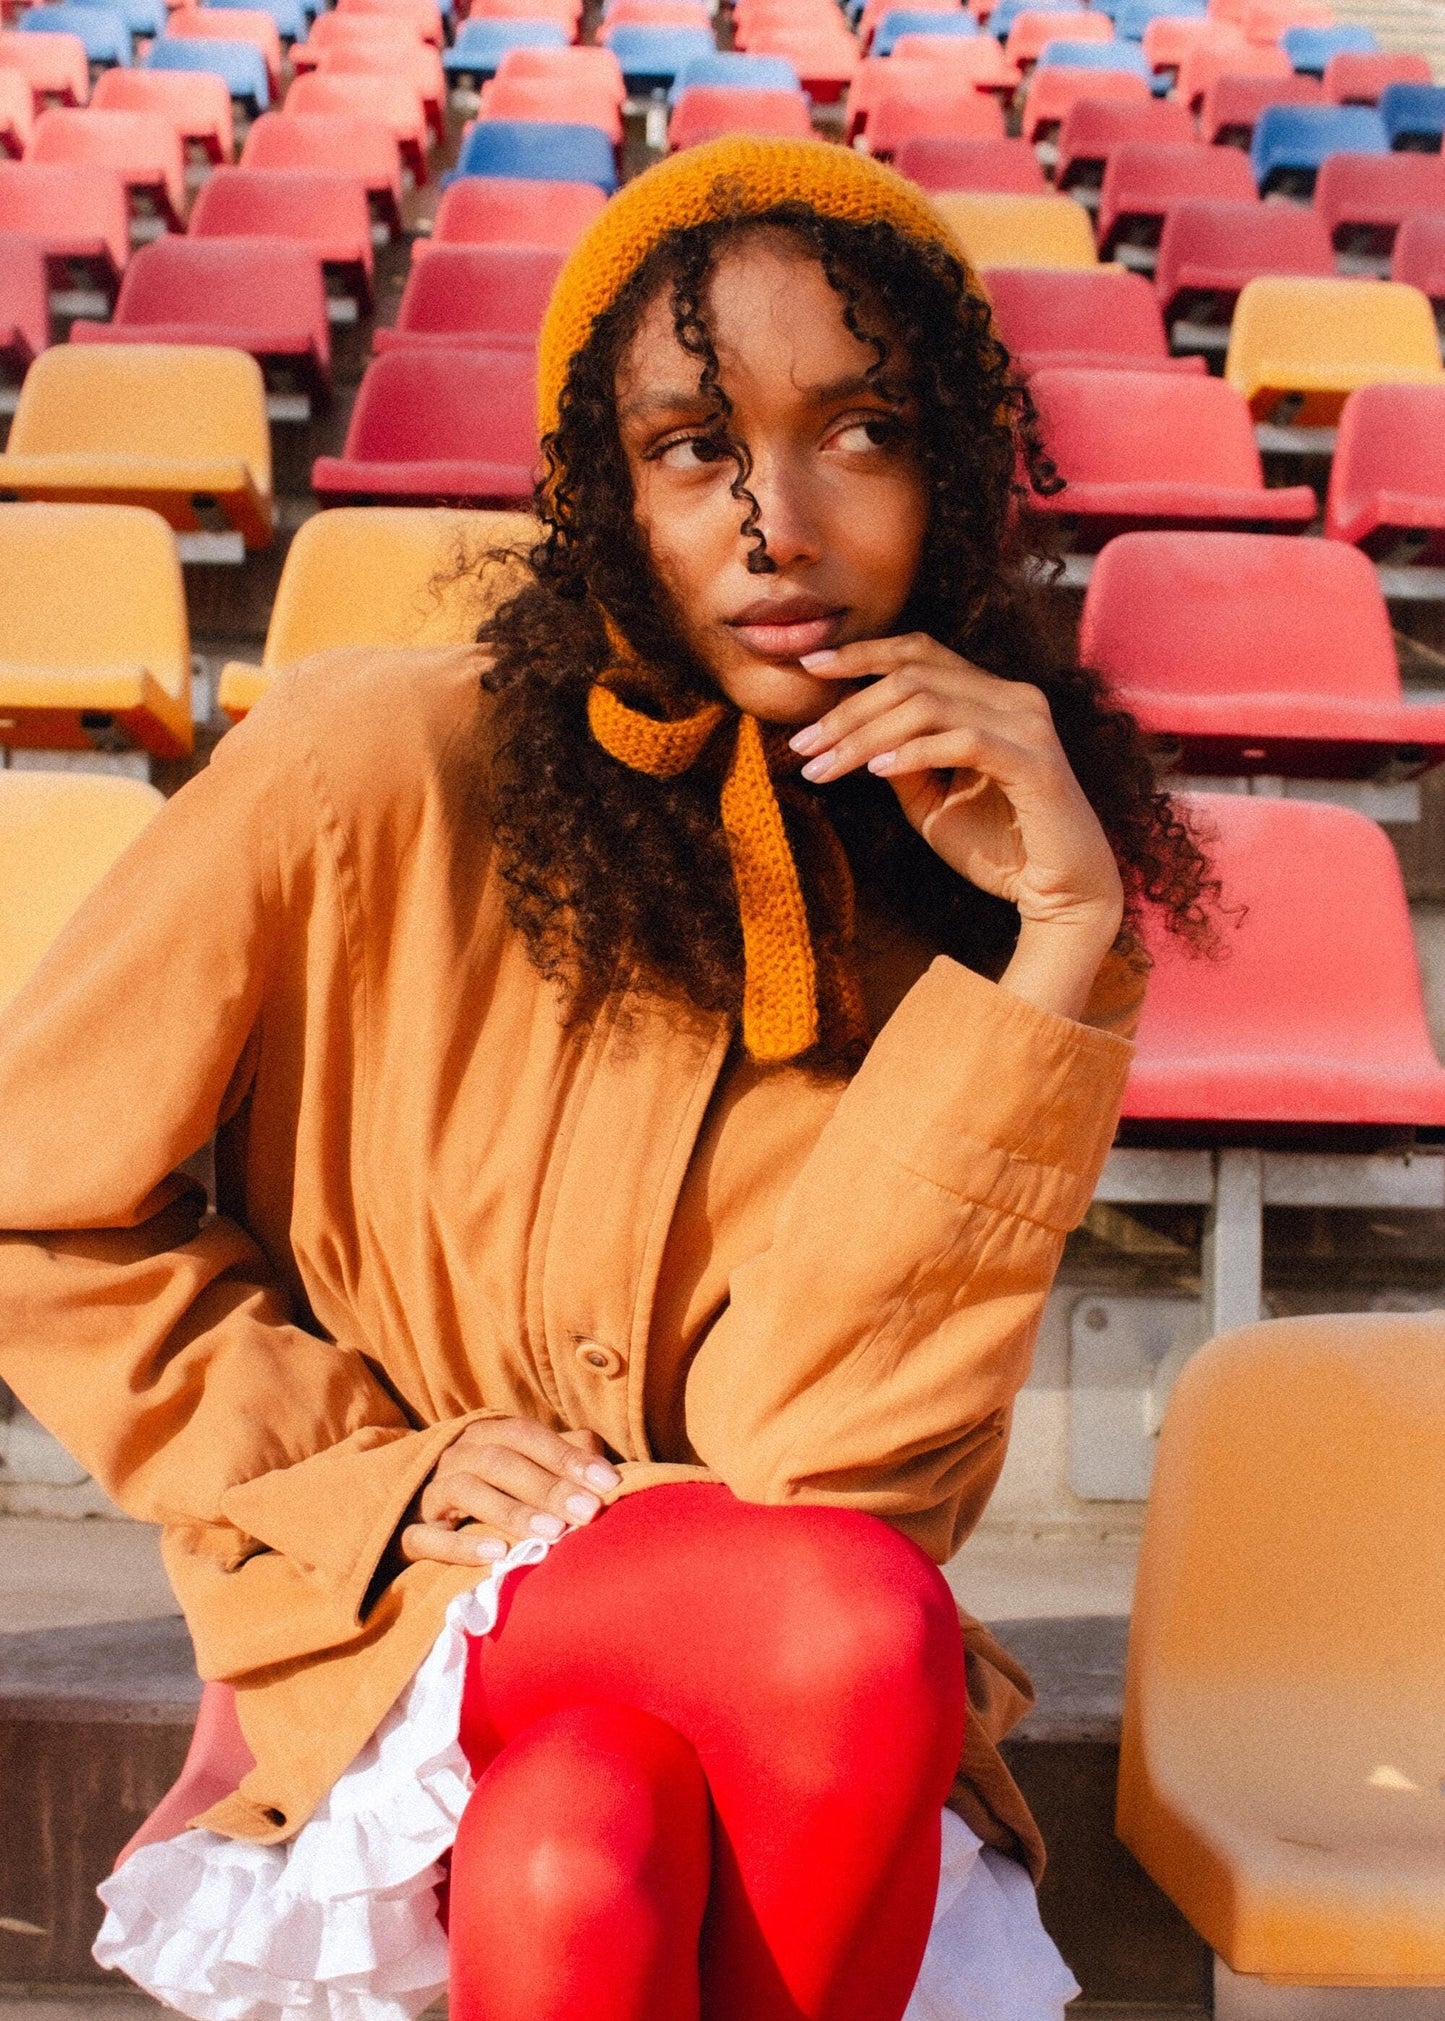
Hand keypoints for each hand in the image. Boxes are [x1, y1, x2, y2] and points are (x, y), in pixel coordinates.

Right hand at [400, 1419, 620, 1567]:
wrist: (399, 1517)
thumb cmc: (479, 1492)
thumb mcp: (516, 1469)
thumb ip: (557, 1462)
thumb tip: (605, 1468)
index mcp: (482, 1436)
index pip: (526, 1435)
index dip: (568, 1456)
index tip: (609, 1483)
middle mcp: (453, 1457)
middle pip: (500, 1461)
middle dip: (548, 1485)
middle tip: (588, 1512)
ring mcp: (425, 1494)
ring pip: (465, 1491)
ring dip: (511, 1510)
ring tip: (552, 1534)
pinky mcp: (403, 1534)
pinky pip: (426, 1537)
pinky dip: (460, 1545)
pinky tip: (496, 1553)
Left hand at [790, 637, 1124, 1019]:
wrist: (1061, 895)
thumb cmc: (999, 849)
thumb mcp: (931, 802)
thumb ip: (899, 762)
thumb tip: (850, 732)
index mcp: (991, 696)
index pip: (921, 652)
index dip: (863, 652)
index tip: (809, 666)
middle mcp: (1013, 698)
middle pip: (913, 676)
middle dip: (847, 709)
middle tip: (802, 745)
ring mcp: (1028, 726)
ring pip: (928, 704)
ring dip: (865, 734)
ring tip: (823, 765)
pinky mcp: (1035, 762)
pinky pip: (962, 741)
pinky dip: (913, 753)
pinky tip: (875, 772)